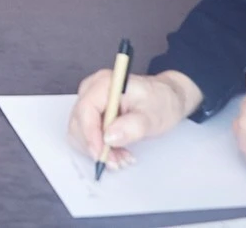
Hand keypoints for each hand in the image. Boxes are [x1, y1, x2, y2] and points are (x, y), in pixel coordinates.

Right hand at [67, 69, 201, 171]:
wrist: (166, 98)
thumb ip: (132, 126)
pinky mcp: (92, 113)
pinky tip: (118, 152)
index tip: (101, 155)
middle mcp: (91, 90)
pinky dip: (100, 148)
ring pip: (80, 131)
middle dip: (95, 146)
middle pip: (79, 122)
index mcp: (104, 83)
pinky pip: (86, 134)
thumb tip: (109, 137)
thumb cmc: (161, 101)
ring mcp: (90, 101)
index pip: (86, 109)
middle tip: (117, 162)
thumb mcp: (153, 116)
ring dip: (98, 150)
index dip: (90, 135)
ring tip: (122, 158)